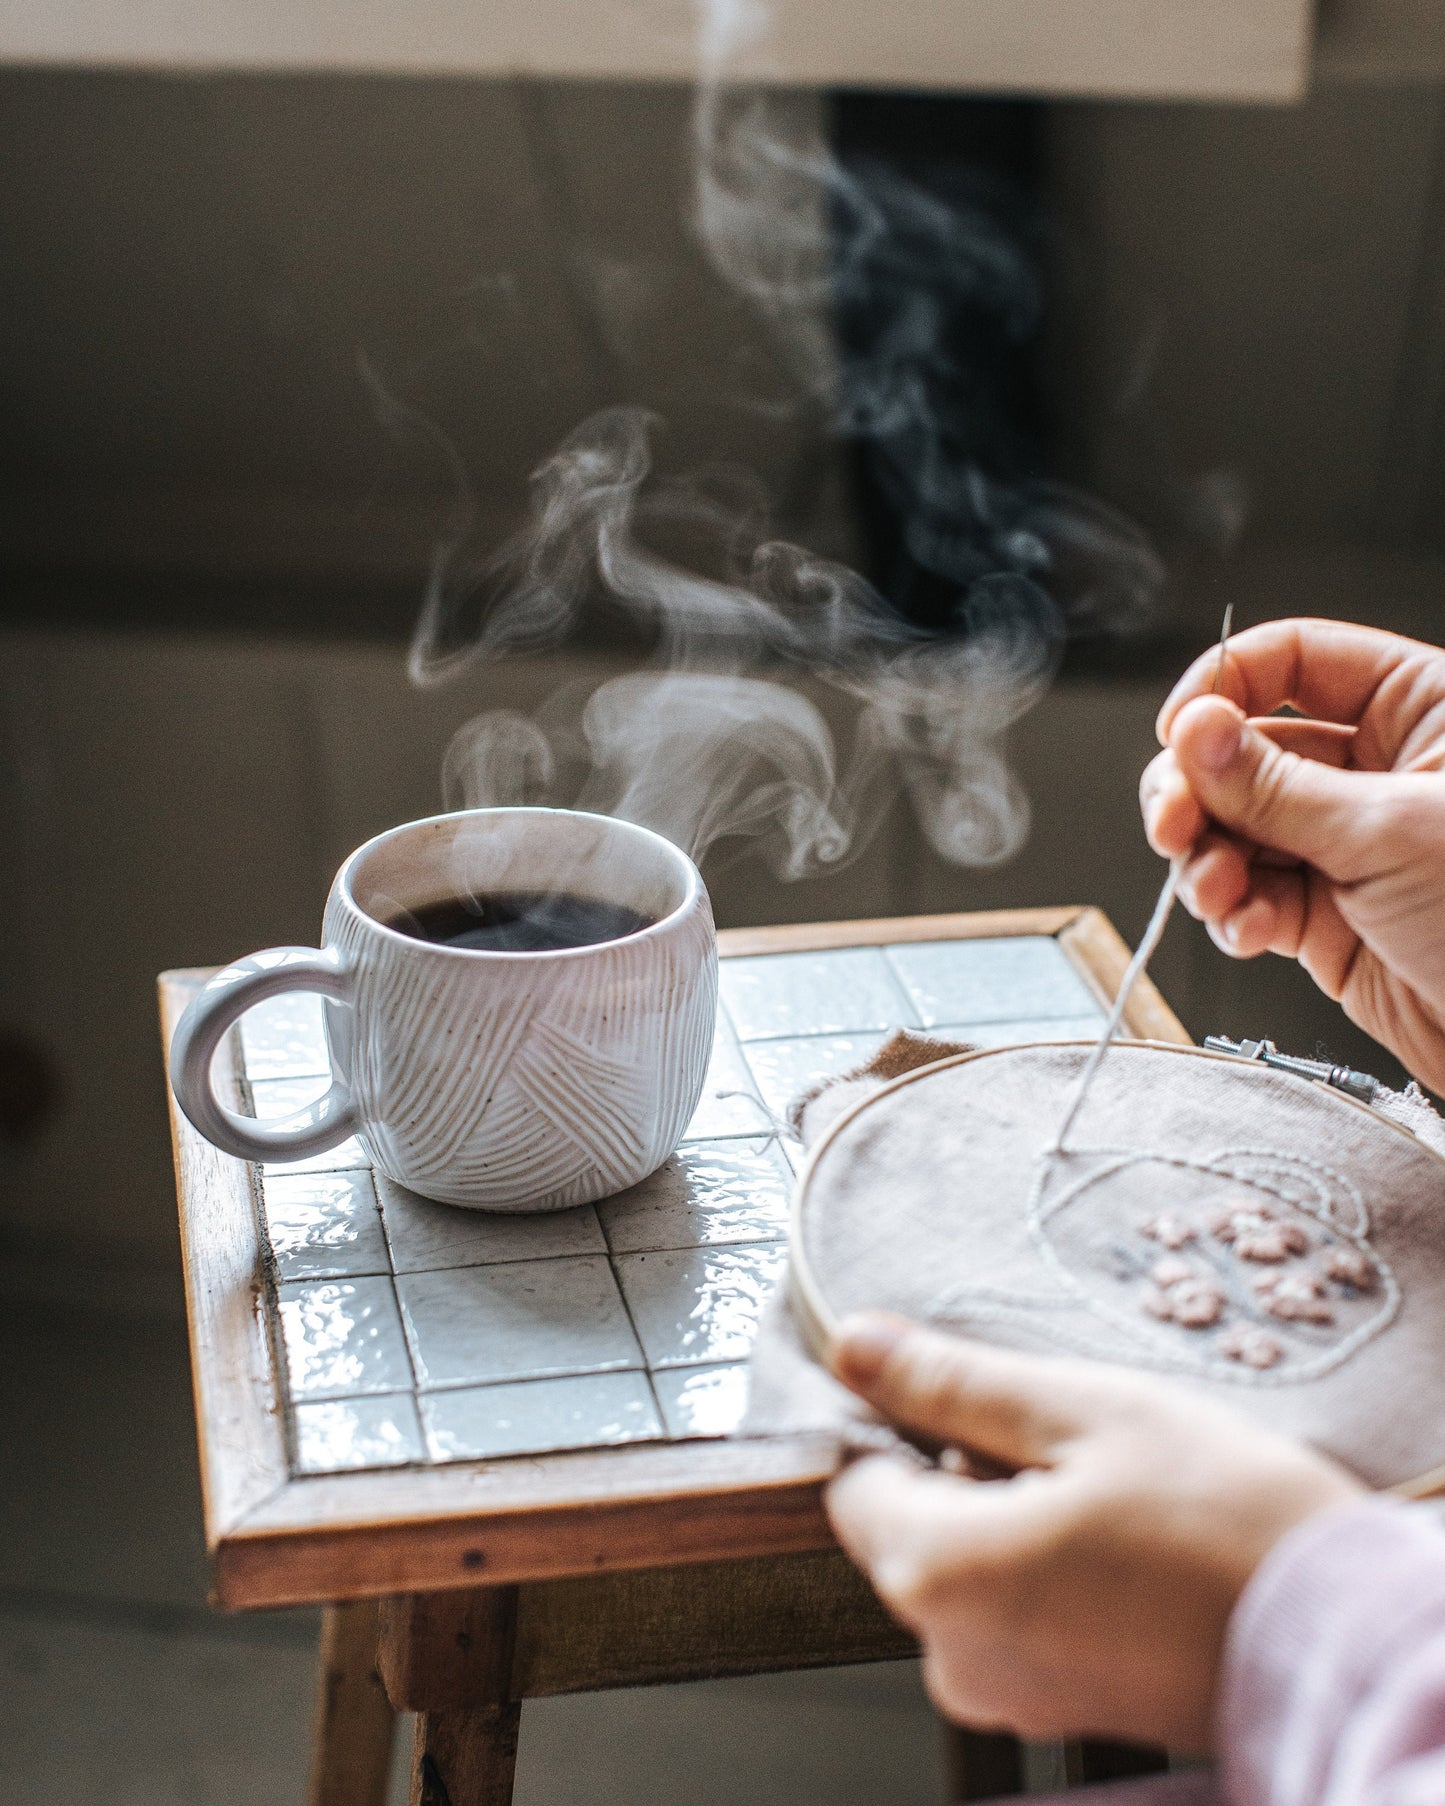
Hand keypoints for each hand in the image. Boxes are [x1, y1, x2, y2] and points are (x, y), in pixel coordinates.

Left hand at [825, 1313, 1358, 1749]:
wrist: (1343, 1638)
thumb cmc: (1225, 1522)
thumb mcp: (1083, 1412)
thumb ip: (952, 1381)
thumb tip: (853, 1345)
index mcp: (937, 1572)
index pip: (852, 1478)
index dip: (903, 1423)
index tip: (975, 1397)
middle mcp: (949, 1651)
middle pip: (908, 1523)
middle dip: (967, 1469)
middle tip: (1071, 1444)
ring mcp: (1002, 1691)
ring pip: (961, 1565)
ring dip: (1012, 1515)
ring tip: (1110, 1496)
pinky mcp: (1051, 1705)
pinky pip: (1008, 1613)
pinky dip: (1045, 1568)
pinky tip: (1123, 1545)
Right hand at [1139, 617, 1444, 1092]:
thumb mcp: (1388, 833)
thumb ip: (1276, 785)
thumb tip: (1193, 730)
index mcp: (1420, 710)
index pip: (1296, 661)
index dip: (1225, 686)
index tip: (1178, 731)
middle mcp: (1378, 769)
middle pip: (1244, 749)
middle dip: (1196, 790)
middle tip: (1170, 824)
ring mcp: (1346, 844)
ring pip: (1233, 827)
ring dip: (1206, 861)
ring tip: (1216, 893)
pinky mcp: (1326, 915)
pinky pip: (1248, 895)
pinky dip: (1233, 913)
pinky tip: (1250, 929)